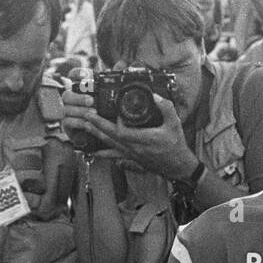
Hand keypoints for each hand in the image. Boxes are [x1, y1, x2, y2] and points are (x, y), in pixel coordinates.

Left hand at [65, 92, 197, 179]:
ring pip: (109, 145)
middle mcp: (134, 148)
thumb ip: (166, 108)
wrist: (177, 165)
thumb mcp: (174, 124)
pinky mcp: (130, 158)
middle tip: (87, 115)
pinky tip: (92, 152)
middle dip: (97, 125)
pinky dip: (102, 153)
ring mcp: (130, 154)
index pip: (123, 132)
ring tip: (86, 126)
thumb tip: (155, 96)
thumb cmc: (175, 146)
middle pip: (110, 137)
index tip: (112, 112)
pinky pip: (113, 155)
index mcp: (143, 139)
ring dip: (96, 135)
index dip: (115, 123)